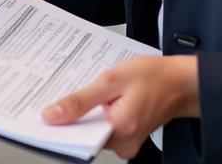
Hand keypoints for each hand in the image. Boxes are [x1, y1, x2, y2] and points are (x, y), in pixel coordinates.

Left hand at [41, 55, 199, 159]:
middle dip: (72, 114)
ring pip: (93, 130)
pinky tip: (97, 97)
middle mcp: (123, 146)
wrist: (180, 81)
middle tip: (62, 93)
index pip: (77, 136)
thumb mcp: (111, 80)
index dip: (59, 124)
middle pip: (84, 134)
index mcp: (119, 132)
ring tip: (87, 89)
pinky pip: (104, 127)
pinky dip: (97, 113)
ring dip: (85, 112)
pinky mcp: (127, 137)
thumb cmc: (152, 76)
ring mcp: (126, 144)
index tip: (41, 113)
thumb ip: (80, 100)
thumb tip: (52, 116)